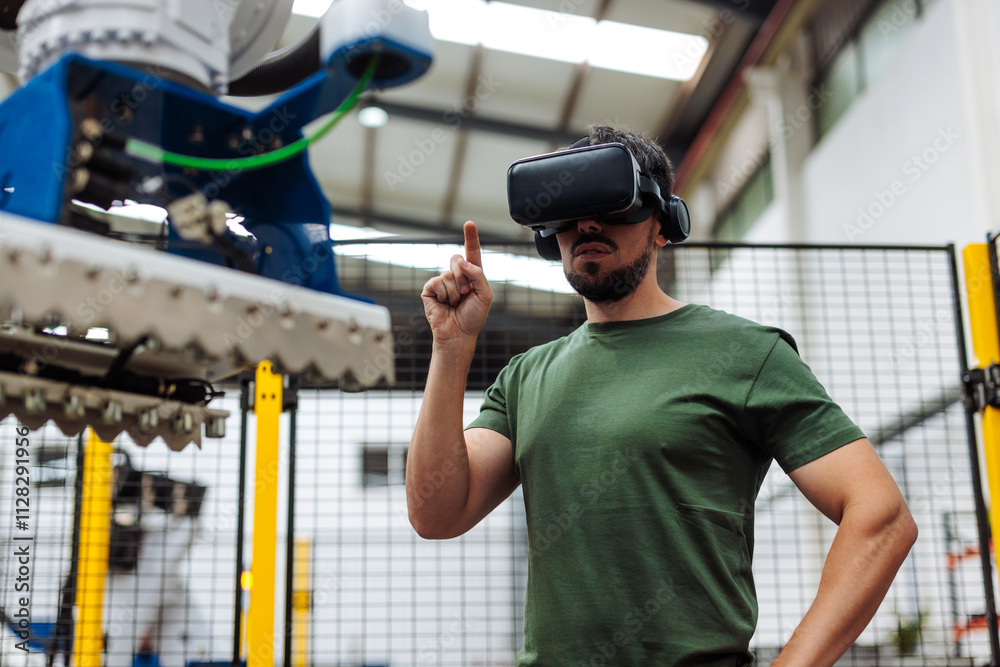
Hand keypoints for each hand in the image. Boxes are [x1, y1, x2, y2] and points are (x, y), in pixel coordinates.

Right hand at [421, 221, 492, 347]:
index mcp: (471, 275)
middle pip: (456, 259)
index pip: (471, 252)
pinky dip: (443, 294)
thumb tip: (462, 261)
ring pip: (448, 274)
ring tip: (455, 303)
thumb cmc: (473, 317)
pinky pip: (436, 282)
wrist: (459, 334)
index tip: (469, 223)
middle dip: (463, 277)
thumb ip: (478, 274)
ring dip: (454, 291)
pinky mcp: (429, 289)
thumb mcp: (486, 294)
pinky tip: (444, 304)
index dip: (470, 237)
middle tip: (465, 294)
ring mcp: (442, 281)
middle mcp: (456, 275)